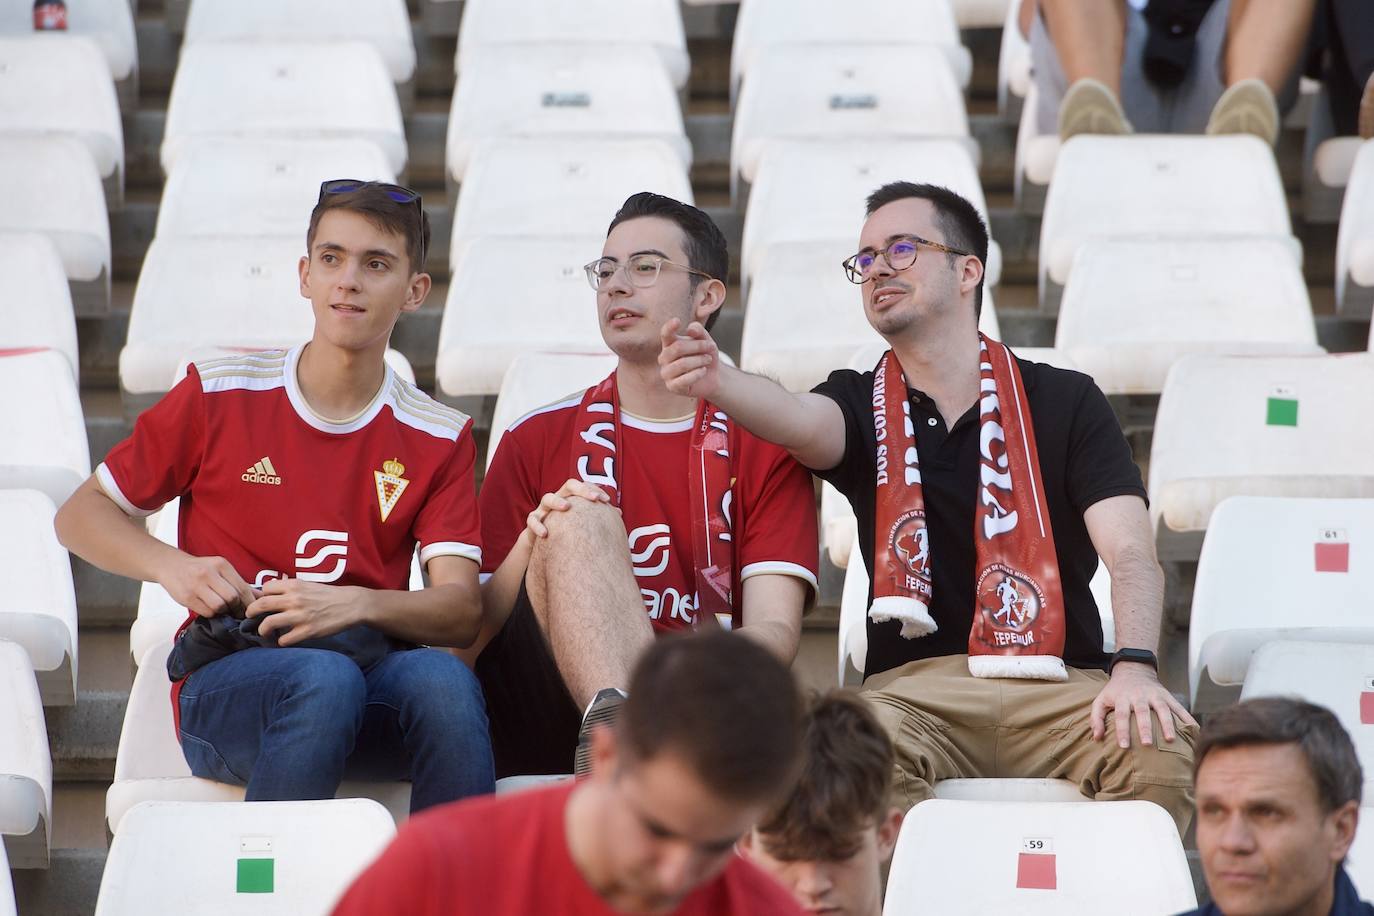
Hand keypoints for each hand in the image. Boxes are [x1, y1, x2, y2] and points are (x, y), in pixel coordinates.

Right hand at [158, 554, 256, 618]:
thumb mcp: (221, 570)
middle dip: (237, 608)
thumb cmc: (200, 569)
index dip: (249, 602)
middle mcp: (209, 573)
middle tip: (237, 612)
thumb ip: (239, 583)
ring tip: (223, 610)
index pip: (242, 588)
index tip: (251, 609)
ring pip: (219, 607)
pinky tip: (210, 609)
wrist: (171, 566)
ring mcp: (196, 585)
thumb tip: (260, 597)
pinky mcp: (186, 597)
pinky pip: (206, 612)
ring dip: (223, 612)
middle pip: (232, 598)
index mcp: (221, 565)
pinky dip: (211, 614)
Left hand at [245, 579, 365, 645]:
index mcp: (295, 586)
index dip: (261, 596)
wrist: (351, 605)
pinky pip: (284, 640)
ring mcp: (301, 616)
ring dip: (262, 630)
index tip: (262, 602)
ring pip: (268, 624)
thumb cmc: (327, 595)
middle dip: (251, 612)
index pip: (265, 589)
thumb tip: (266, 592)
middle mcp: (295, 599)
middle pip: (261, 605)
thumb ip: (289, 588)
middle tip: (250, 616)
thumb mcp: (307, 585)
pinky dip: (281, 641)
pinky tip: (284, 639)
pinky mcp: (308, 631)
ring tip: (265, 632)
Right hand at [526, 479, 610, 538]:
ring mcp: (543, 508)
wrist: (542, 541)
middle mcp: (558, 498)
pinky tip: (546, 534)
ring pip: (547, 498)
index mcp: (571, 496)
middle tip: (594, 498)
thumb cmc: (566, 527)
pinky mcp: (533, 520)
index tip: (606, 500)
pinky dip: (538, 526)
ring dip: (557, 501)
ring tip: (567, 507)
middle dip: (581, 489)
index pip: (584, 485)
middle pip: (568, 485)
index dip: (595, 489)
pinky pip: (532, 520)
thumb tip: (619, 512)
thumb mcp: (580, 520)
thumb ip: (596, 515)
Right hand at [658, 318, 719, 398]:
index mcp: (669, 344)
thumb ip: (699, 331)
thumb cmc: (705, 355)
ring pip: (682, 364)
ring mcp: (666, 373)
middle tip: (711, 347)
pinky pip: (684, 380)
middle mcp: (664, 357)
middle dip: (698, 346)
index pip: (665, 334)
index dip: (669, 327)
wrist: (713, 376)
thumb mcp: (706, 340)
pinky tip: (703, 371)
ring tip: (708, 360)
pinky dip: (697, 374)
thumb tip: (690, 330)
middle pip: (678, 347)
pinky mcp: (672, 386)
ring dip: (699, 360)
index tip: (677, 321)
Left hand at [1090, 663, 1196, 747]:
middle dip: (1145, 728)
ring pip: (1162, 709)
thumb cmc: (1116, 691)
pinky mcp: (1167, 696)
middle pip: (1142, 712)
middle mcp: (1139, 696)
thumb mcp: (1101, 700)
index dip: (1122, 730)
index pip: (1122, 715)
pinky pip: (1178, 707)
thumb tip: (1096, 737)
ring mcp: (1155, 695)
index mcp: (1122, 698)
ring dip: (1167, 724)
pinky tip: (1194, 729)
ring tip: (1170, 740)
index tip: (1124, 746)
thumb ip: (1096, 718)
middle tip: (1147, 744)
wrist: (1133, 670)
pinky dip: (1187, 717)